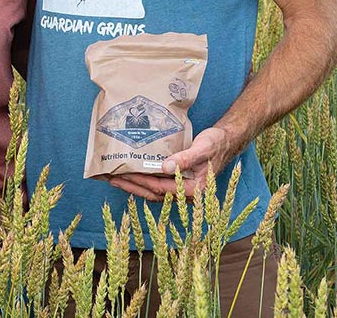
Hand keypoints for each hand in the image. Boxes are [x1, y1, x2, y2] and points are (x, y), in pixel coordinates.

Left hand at [107, 126, 232, 201]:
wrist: (225, 142)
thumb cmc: (216, 144)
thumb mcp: (202, 149)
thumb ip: (185, 159)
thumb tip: (165, 167)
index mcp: (194, 190)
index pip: (161, 188)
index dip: (142, 182)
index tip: (124, 175)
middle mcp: (187, 194)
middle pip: (154, 194)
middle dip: (132, 186)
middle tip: (111, 178)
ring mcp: (182, 190)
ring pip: (154, 192)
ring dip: (135, 186)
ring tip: (115, 179)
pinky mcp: (179, 183)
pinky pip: (158, 186)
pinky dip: (144, 182)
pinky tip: (132, 176)